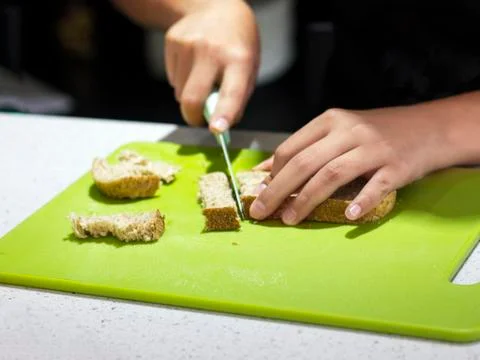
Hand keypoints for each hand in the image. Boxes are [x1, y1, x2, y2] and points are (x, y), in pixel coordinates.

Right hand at [164, 0, 259, 132]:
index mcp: (239, 60)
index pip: (231, 92)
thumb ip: (236, 97)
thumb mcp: (248, 68)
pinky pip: (172, 78)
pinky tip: (192, 65)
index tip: (216, 130)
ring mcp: (189, 45)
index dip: (223, 114)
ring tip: (202, 78)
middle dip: (192, 117)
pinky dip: (181, 81)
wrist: (216, 7)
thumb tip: (218, 127)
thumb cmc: (237, 46)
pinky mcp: (172, 41)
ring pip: (180, 92)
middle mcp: (212, 51)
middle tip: (198, 120)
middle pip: (192, 98)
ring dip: (189, 95)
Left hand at [250, 106, 458, 224]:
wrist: (429, 127)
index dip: (271, 174)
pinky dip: (361, 202)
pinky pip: (375, 186)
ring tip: (290, 219)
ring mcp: (373, 148)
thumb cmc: (377, 133)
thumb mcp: (339, 132)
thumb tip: (264, 172)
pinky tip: (348, 215)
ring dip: (306, 200)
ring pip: (332, 174)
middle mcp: (349, 131)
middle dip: (277, 190)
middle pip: (304, 163)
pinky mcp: (396, 166)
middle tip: (261, 212)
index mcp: (330, 121)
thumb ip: (305, 149)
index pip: (291, 148)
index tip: (260, 193)